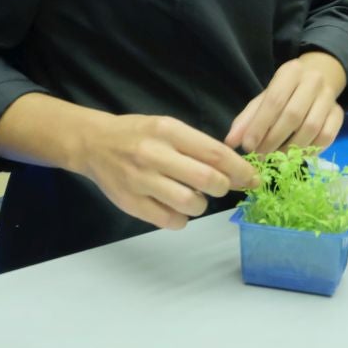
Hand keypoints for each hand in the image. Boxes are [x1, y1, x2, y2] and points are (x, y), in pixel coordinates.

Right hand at [76, 112, 258, 231]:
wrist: (94, 144)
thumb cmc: (138, 134)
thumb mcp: (168, 127)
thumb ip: (197, 146)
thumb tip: (235, 169)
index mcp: (168, 131)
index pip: (215, 153)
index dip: (240, 169)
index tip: (253, 178)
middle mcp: (154, 154)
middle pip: (207, 179)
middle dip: (224, 187)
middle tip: (222, 187)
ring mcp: (141, 181)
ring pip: (190, 204)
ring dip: (201, 204)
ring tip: (194, 197)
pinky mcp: (131, 204)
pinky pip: (170, 221)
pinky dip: (181, 218)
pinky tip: (176, 207)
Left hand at [225, 53, 345, 155]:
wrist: (320, 76)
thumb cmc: (286, 91)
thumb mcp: (264, 98)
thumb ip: (247, 119)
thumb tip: (231, 142)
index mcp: (290, 72)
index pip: (274, 101)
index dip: (260, 126)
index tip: (248, 146)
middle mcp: (313, 81)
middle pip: (293, 115)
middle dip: (274, 140)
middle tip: (261, 156)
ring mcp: (329, 97)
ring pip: (312, 128)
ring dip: (291, 149)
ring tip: (276, 158)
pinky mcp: (339, 113)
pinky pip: (327, 136)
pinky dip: (310, 150)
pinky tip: (296, 155)